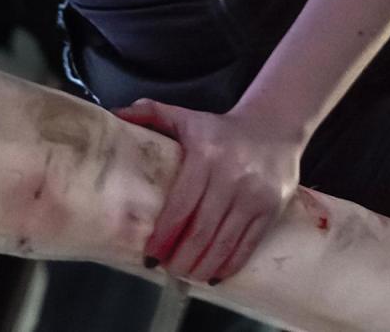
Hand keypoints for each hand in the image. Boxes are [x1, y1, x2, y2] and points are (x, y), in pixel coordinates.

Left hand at [112, 98, 304, 284]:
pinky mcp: (272, 209)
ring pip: (224, 243)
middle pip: (202, 230)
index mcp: (206, 155)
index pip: (181, 205)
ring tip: (186, 276)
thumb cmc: (221, 128)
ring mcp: (255, 196)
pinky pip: (248, 245)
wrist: (275, 125)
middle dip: (181, 258)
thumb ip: (150, 113)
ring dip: (202, 266)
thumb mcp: (186, 116)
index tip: (149, 256)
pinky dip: (229, 265)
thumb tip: (114, 114)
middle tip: (166, 270)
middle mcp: (232, 177)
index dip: (164, 235)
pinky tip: (213, 275)